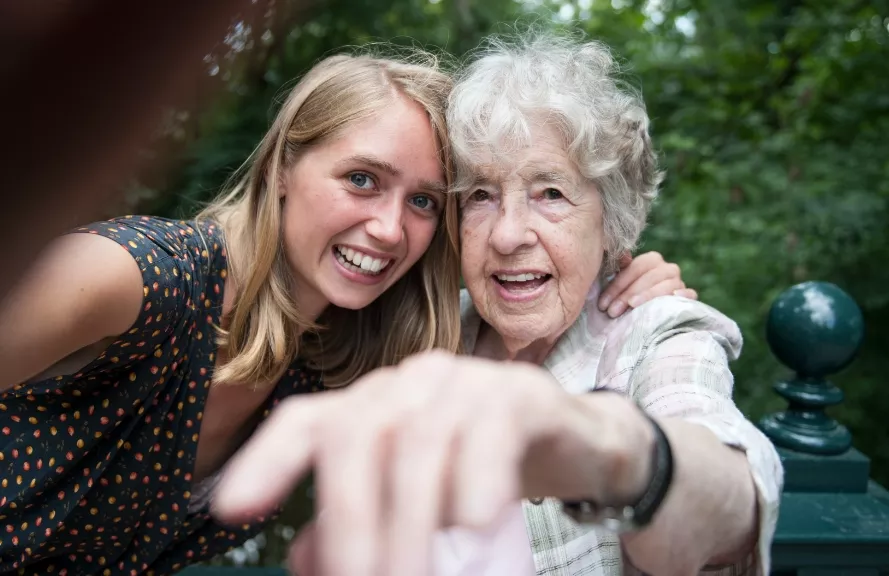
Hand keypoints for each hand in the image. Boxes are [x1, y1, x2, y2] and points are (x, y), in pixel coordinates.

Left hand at [212, 352, 651, 575]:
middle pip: (357, 435)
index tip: (231, 511)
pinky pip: (488, 430)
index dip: (266, 460)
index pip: (308, 420)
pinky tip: (471, 526)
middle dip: (349, 524)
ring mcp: (464, 382)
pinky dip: (475, 479)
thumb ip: (364, 523)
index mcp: (375, 406)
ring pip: (418, 441)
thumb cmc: (484, 475)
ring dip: (410, 524)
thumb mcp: (418, 503)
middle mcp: (410, 383)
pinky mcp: (520, 395)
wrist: (573, 443)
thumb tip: (309, 562)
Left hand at [599, 252, 697, 317]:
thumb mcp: (622, 283)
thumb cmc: (630, 296)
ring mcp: (679, 282)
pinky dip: (684, 295)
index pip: (635, 268)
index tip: (602, 304)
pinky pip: (690, 294)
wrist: (649, 310)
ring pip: (666, 285)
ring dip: (648, 296)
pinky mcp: (689, 297)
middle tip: (612, 311)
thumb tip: (621, 257)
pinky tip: (674, 297)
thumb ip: (618, 269)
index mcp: (651, 260)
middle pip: (648, 277)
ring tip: (632, 306)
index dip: (617, 285)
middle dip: (627, 294)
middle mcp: (667, 268)